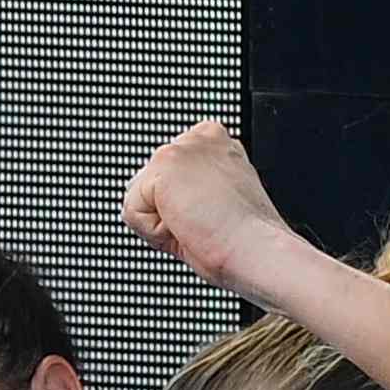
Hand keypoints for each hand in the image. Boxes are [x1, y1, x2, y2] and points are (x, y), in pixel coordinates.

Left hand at [116, 121, 297, 293]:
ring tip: (198, 226)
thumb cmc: (247, 239)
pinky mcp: (163, 164)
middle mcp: (199, 138)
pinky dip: (153, 233)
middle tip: (206, 225)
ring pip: (138, 200)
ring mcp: (181, 148)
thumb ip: (192, 187)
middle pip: (148, 188)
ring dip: (161, 224)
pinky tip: (187, 227)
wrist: (258, 251)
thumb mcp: (220, 202)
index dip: (181, 210)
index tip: (215, 217)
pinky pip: (132, 213)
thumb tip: (164, 196)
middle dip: (168, 215)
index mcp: (217, 144)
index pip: (166, 178)